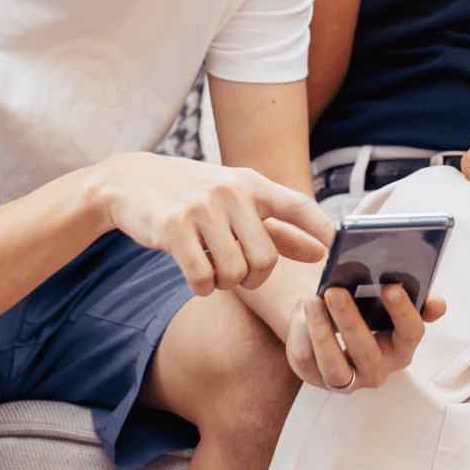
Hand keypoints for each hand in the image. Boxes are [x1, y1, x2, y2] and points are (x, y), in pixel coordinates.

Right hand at [93, 152, 332, 296]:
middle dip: (255, 280)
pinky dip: (203, 288)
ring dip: (226, 284)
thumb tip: (322, 251)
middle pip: (266, 259)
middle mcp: (232, 192)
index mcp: (253, 183)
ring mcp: (203, 208)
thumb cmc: (193, 194)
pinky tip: (197, 278)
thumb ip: (281, 228)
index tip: (340, 255)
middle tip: (240, 275)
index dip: (325, 232)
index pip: (300, 206)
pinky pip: (203, 278)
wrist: (129, 181)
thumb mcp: (237, 201)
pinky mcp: (174, 227)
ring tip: (214, 272)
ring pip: (236, 272)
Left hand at [284, 285, 447, 393]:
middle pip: (366, 352)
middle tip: (335, 291)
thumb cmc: (370, 306)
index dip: (403, 312)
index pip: (411, 334)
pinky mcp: (315, 378)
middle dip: (350, 321)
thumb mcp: (392, 301)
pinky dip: (301, 334)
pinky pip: (306, 362)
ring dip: (321, 332)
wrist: (334, 320)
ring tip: (312, 300)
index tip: (390, 287)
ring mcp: (347, 379)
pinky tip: (301, 311)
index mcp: (402, 347)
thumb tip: (438, 306)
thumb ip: (419, 299)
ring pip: (333, 367)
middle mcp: (377, 370)